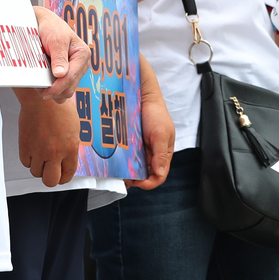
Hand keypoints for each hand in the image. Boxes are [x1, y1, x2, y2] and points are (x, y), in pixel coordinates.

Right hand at [18, 94, 79, 186]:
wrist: (42, 99)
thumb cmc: (59, 109)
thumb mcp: (74, 129)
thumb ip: (71, 147)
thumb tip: (68, 159)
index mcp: (70, 148)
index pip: (67, 175)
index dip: (65, 177)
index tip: (62, 175)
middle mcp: (54, 152)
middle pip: (50, 181)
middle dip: (51, 178)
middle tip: (51, 171)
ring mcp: (38, 151)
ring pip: (36, 173)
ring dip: (39, 167)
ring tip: (42, 157)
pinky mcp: (25, 146)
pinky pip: (26, 162)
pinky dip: (29, 159)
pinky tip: (34, 151)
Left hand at [32, 6, 89, 102]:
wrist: (44, 23)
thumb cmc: (51, 28)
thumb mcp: (56, 40)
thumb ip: (59, 58)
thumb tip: (61, 74)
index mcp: (82, 54)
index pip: (71, 76)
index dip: (58, 87)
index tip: (46, 93)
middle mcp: (81, 63)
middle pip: (71, 87)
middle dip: (56, 91)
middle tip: (40, 92)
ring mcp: (75, 69)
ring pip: (67, 90)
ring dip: (55, 91)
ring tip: (41, 88)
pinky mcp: (67, 72)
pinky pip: (63, 86)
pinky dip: (54, 88)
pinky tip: (45, 84)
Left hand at [131, 56, 173, 189]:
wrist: (143, 96)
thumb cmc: (157, 114)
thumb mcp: (162, 134)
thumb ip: (161, 154)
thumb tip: (160, 174)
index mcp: (164, 154)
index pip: (159, 176)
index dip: (149, 183)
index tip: (138, 182)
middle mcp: (152, 154)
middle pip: (145, 174)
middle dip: (136, 179)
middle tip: (124, 178)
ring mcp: (141, 149)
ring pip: (134, 167)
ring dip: (127, 171)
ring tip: (118, 172)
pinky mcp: (130, 144)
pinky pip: (126, 156)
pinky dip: (122, 161)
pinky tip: (115, 161)